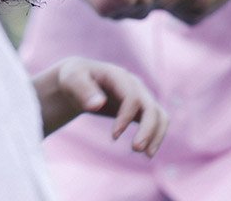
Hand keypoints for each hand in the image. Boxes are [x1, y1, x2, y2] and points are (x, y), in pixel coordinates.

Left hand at [33, 57, 168, 156]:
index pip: (132, 96)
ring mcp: (140, 95)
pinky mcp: (140, 108)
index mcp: (118, 75)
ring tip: (146, 155)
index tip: (114, 136)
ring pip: (159, 115)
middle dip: (147, 129)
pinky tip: (147, 152)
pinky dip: (156, 135)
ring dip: (156, 135)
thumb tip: (98, 104)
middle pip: (151, 107)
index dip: (126, 116)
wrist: (79, 80)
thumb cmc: (73, 78)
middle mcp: (134, 84)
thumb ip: (83, 90)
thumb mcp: (71, 79)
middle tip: (136, 149)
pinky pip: (157, 121)